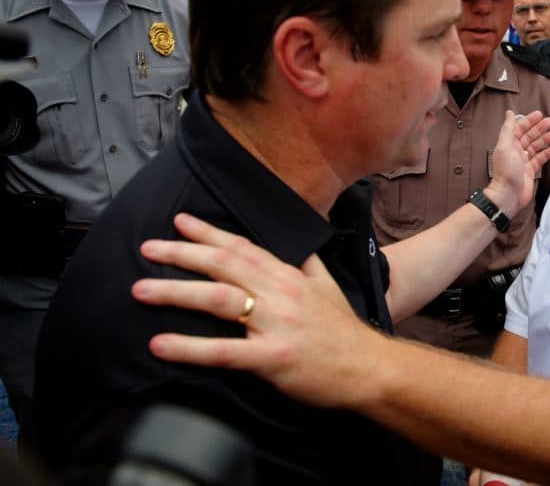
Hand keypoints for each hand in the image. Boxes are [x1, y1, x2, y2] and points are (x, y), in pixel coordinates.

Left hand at [132, 213, 378, 409]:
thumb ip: (309, 263)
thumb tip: (300, 242)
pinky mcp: (272, 358)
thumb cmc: (345, 332)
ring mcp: (275, 324)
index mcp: (290, 276)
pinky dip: (189, 347)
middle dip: (181, 254)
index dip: (209, 233)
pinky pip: (224, 351)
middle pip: (223, 265)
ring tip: (140, 290)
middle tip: (146, 248)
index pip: (243, 247)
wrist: (369, 368)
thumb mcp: (329, 287)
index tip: (179, 222)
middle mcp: (280, 294)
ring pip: (218, 299)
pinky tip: (160, 345)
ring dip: (175, 292)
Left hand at [485, 110, 549, 216]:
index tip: (539, 114)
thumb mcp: (505, 146)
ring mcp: (524, 161)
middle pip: (529, 136)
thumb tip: (509, 113)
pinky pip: (540, 159)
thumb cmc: (506, 171)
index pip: (519, 128)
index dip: (529, 121)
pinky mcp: (530, 171)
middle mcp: (516, 151)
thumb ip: (508, 129)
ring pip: (536, 147)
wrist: (509, 194)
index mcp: (509, 144)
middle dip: (539, 129)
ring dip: (545, 139)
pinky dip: (547, 153)